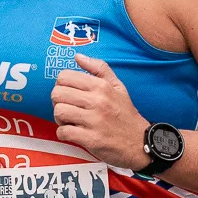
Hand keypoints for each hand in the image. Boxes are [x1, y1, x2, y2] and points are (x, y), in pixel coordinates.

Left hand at [51, 53, 149, 169]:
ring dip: (59, 118)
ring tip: (69, 120)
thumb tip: (78, 56)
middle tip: (67, 107)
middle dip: (58, 101)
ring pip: (59, 111)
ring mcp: (94, 120)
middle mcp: (98, 101)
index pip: (64, 76)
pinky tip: (72, 133)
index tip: (68, 93)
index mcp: (102, 86)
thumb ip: (99, 68)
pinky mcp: (91, 139)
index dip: (61, 85)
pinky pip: (64, 132)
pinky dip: (63, 133)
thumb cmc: (125, 113)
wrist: (140, 141)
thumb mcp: (118, 86)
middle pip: (57, 93)